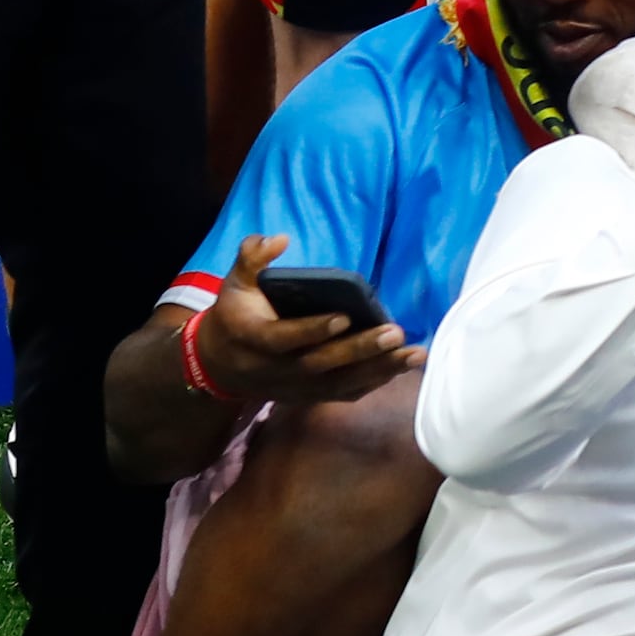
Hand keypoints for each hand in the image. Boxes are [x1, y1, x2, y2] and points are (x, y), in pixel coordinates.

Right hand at [194, 230, 416, 406]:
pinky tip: (402, 367)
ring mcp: (294, 387)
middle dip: (360, 350)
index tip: (344, 316)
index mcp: (254, 339)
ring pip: (339, 384)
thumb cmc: (235, 314)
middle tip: (395, 333)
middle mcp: (276, 369)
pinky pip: (344, 394)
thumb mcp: (234, 282)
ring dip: (379, 370)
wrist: (219, 364)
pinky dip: (375, 382)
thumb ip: (252, 258)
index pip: (284, 339)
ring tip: (414, 354)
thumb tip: (279, 239)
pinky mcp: (309, 396)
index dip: (313, 330)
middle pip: (320, 365)